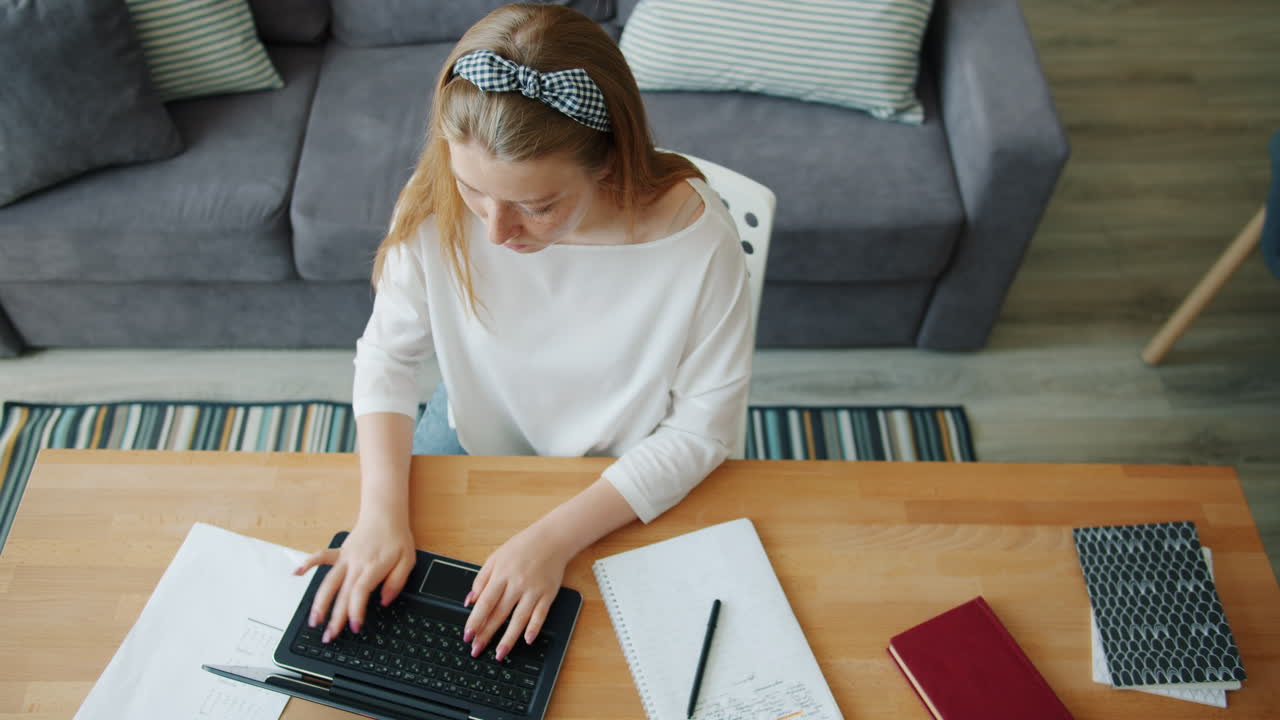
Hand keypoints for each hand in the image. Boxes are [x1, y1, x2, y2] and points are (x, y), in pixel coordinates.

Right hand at [294, 514, 415, 642]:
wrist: (385, 514)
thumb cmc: (396, 538)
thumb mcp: (408, 560)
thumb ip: (397, 582)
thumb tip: (384, 600)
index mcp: (373, 567)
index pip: (360, 592)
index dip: (355, 611)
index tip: (354, 627)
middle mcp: (356, 563)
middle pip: (342, 593)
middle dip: (334, 617)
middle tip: (329, 636)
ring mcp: (345, 558)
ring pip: (328, 581)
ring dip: (319, 602)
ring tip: (313, 620)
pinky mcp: (339, 553)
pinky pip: (322, 557)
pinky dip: (308, 563)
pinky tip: (297, 573)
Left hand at [463, 522, 574, 660]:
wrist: (552, 539)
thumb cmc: (522, 547)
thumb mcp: (496, 557)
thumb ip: (481, 579)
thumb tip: (469, 601)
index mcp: (502, 574)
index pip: (485, 602)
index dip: (475, 621)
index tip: (467, 635)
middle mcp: (517, 583)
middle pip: (499, 614)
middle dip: (486, 634)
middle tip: (476, 650)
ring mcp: (534, 590)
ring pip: (519, 618)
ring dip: (509, 638)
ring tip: (499, 654)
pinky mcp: (548, 594)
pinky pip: (541, 614)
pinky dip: (534, 628)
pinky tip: (527, 640)